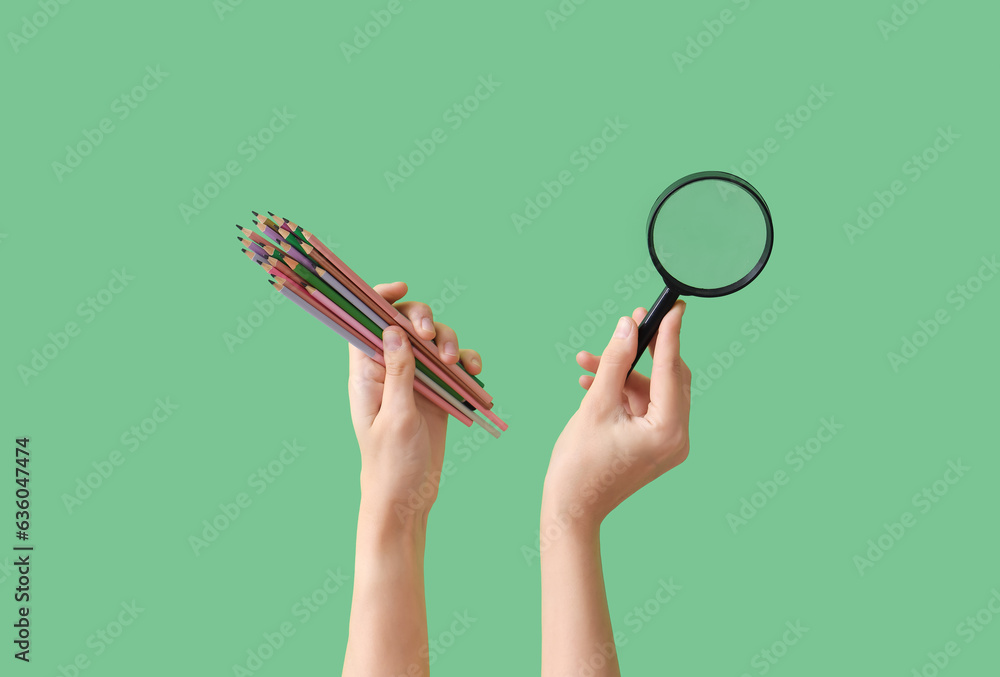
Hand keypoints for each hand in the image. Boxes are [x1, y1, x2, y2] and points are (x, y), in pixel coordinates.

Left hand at [347, 281, 481, 523]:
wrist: (408, 498)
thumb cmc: (391, 463)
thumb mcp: (396, 416)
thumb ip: (398, 372)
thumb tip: (392, 329)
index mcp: (366, 373)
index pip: (365, 322)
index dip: (379, 298)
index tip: (402, 289)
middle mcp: (389, 370)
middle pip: (405, 324)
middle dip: (424, 320)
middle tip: (432, 336)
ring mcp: (414, 380)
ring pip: (434, 342)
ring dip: (449, 343)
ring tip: (456, 364)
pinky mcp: (436, 392)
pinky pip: (453, 366)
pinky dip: (466, 363)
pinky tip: (473, 372)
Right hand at [542, 302, 691, 529]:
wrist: (570, 511)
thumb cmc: (579, 465)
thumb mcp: (595, 405)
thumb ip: (614, 362)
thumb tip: (628, 327)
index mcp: (668, 430)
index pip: (671, 369)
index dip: (669, 333)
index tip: (673, 305)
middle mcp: (677, 438)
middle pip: (668, 378)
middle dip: (641, 352)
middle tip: (627, 323)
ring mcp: (667, 444)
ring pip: (651, 391)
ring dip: (622, 374)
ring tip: (586, 364)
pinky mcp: (654, 446)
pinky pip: (644, 407)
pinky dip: (622, 393)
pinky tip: (592, 383)